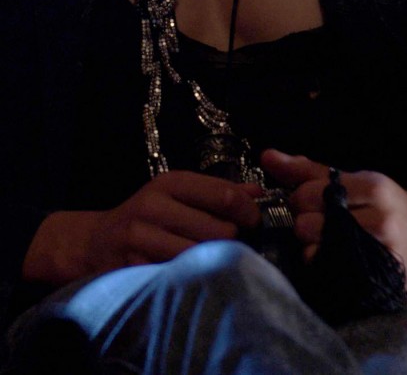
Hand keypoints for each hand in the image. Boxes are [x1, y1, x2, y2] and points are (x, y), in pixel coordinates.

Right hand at [21, 171, 262, 285]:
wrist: (93, 243)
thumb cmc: (146, 217)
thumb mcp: (178, 195)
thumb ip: (218, 192)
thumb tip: (259, 192)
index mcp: (170, 183)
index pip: (224, 195)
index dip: (248, 210)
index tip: (254, 222)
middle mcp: (154, 206)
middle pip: (218, 230)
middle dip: (231, 241)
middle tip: (232, 247)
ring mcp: (140, 237)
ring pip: (199, 256)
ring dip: (211, 263)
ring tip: (211, 262)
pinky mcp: (132, 267)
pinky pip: (176, 277)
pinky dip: (188, 279)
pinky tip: (189, 276)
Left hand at [261, 150, 406, 291]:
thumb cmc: (389, 205)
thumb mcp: (357, 179)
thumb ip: (310, 169)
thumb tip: (266, 156)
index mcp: (372, 186)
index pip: (311, 191)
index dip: (298, 198)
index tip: (306, 202)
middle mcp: (379, 217)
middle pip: (309, 222)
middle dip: (303, 223)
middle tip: (313, 223)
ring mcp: (381, 251)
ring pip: (316, 250)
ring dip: (310, 248)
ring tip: (321, 241)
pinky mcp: (379, 279)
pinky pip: (331, 274)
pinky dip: (322, 267)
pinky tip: (330, 259)